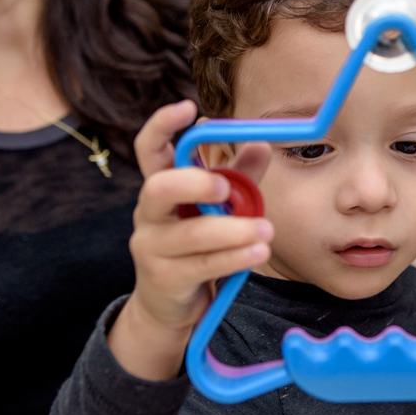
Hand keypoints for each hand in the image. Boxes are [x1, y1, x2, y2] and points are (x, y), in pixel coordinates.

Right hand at [108, 103, 273, 380]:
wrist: (169, 307)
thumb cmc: (197, 247)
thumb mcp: (219, 208)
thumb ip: (239, 178)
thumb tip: (262, 143)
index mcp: (160, 187)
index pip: (149, 149)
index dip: (162, 125)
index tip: (188, 108)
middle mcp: (148, 214)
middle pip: (159, 188)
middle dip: (194, 182)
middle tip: (226, 187)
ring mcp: (151, 247)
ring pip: (191, 233)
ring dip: (233, 230)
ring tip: (267, 231)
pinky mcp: (164, 279)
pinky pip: (203, 265)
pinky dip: (235, 257)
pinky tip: (259, 252)